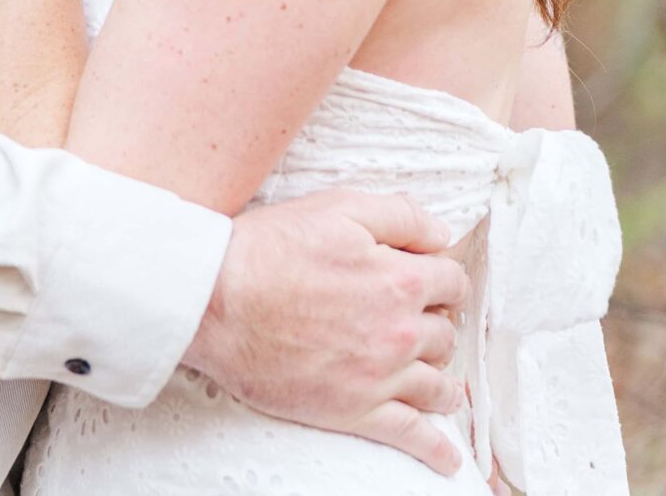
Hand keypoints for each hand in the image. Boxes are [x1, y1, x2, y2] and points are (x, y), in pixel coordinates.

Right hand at [184, 190, 471, 476]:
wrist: (214, 301)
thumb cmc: (267, 250)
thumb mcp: (336, 208)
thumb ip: (399, 216)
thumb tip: (440, 234)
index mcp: (400, 279)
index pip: (452, 281)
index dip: (441, 276)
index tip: (428, 281)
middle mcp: (400, 331)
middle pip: (445, 332)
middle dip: (435, 323)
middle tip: (415, 321)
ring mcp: (380, 376)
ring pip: (437, 384)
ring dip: (444, 380)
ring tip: (440, 383)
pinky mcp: (353, 410)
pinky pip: (410, 435)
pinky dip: (435, 448)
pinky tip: (446, 458)